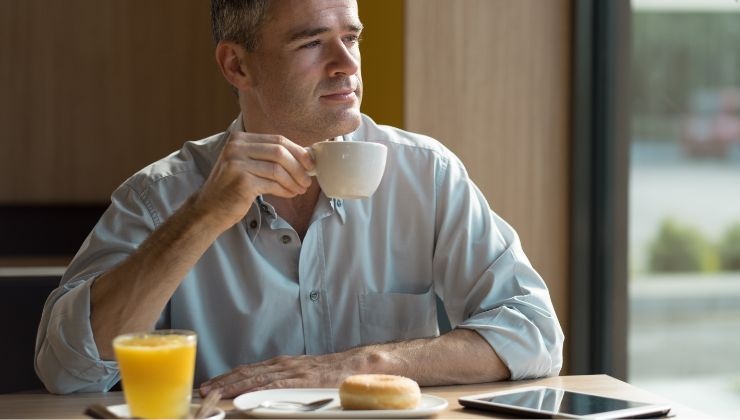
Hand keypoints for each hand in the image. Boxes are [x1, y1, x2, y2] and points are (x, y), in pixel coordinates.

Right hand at [192, 133, 314, 230]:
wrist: (208, 210)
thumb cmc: (231, 188)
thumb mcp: (246, 164)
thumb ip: (267, 156)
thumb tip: (302, 156)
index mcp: (240, 139)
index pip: (277, 139)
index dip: (298, 151)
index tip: (310, 163)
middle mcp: (237, 148)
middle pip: (280, 152)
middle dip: (299, 167)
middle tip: (307, 180)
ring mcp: (238, 164)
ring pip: (278, 169)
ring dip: (294, 181)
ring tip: (300, 189)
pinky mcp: (242, 182)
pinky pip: (273, 184)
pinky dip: (285, 190)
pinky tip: (289, 194)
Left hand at [199, 350, 383, 397]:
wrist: (356, 365)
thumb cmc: (331, 372)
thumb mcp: (303, 374)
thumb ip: (285, 381)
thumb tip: (265, 392)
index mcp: (283, 364)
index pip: (249, 369)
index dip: (228, 376)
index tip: (211, 383)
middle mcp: (284, 364)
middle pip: (247, 372)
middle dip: (224, 381)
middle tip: (205, 389)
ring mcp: (292, 371)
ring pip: (257, 377)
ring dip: (234, 385)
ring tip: (217, 392)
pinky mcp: (303, 380)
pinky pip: (277, 385)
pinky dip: (259, 389)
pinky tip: (247, 394)